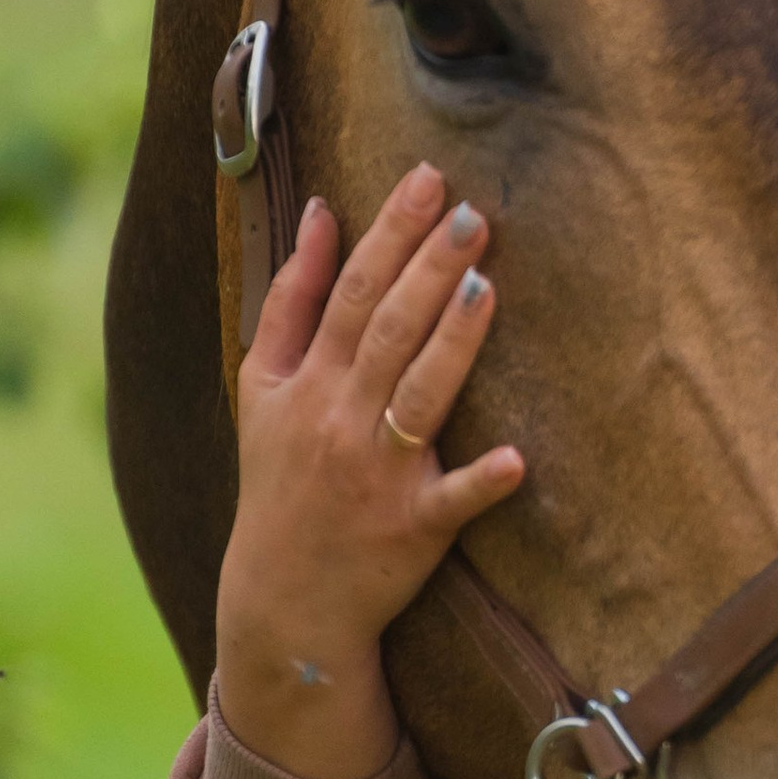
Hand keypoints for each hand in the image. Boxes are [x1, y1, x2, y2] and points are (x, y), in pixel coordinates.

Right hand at [214, 164, 525, 778]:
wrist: (285, 598)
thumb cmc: (280, 476)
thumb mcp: (261, 387)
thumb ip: (290, 299)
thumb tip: (318, 212)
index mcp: (306, 382)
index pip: (349, 294)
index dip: (386, 236)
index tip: (426, 180)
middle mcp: (340, 420)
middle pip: (386, 331)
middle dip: (427, 267)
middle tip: (471, 210)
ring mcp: (380, 474)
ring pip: (418, 397)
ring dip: (451, 344)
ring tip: (483, 286)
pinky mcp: (415, 527)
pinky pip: (451, 500)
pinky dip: (481, 481)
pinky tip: (516, 459)